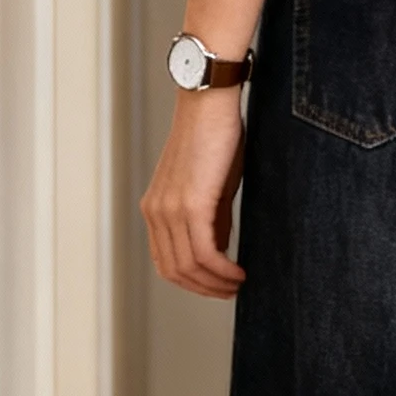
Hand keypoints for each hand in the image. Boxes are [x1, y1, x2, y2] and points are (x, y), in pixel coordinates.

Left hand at [141, 89, 246, 297]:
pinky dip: (222, 269)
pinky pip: (204, 253)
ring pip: (189, 267)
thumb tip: (219, 251)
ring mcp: (170, 210)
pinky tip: (239, 272)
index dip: (192, 282)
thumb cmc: (215, 138)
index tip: (219, 286)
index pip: (165, 262)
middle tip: (232, 292)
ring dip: (216, 283)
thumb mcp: (210, 187)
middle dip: (205, 289)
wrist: (210, 103)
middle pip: (174, 271)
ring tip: (239, 284)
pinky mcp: (191, 206)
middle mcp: (155, 213)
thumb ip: (211, 220)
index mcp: (155, 209)